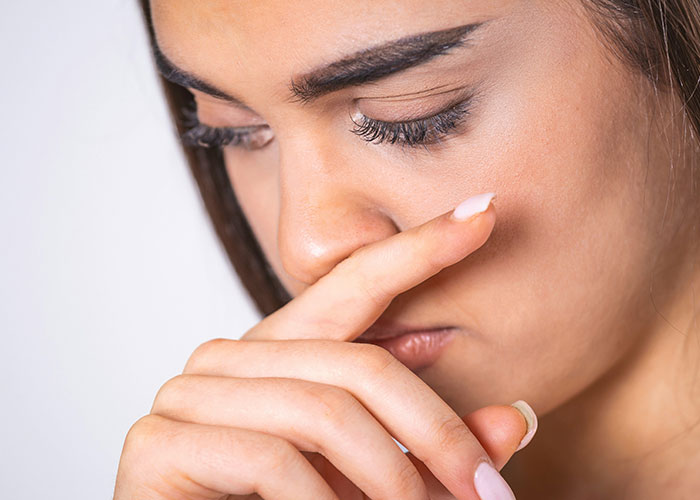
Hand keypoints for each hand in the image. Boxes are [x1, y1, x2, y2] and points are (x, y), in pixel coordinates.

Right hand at [114, 193, 534, 498]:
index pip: (352, 284)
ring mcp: (188, 395)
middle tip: (485, 491)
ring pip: (323, 413)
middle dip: (434, 435)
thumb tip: (514, 417)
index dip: (419, 249)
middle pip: (356, 367)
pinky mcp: (159, 444)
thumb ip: (431, 446)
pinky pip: (273, 460)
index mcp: (276, 352)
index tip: (484, 212)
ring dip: (390, 480)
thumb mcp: (374, 475)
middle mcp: (227, 357)